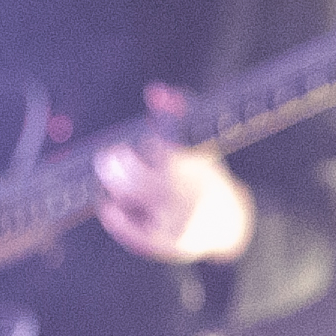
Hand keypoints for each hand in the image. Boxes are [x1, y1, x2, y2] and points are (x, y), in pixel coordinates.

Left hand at [94, 85, 256, 264]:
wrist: (229, 223)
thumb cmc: (206, 175)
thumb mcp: (200, 143)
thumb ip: (178, 112)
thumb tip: (153, 90)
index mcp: (199, 172)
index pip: (165, 155)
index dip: (149, 147)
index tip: (139, 143)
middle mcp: (188, 200)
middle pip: (143, 182)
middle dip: (119, 166)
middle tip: (108, 156)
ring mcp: (176, 225)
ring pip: (135, 204)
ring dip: (115, 187)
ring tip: (107, 173)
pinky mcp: (166, 245)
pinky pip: (133, 233)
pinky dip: (116, 219)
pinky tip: (106, 205)